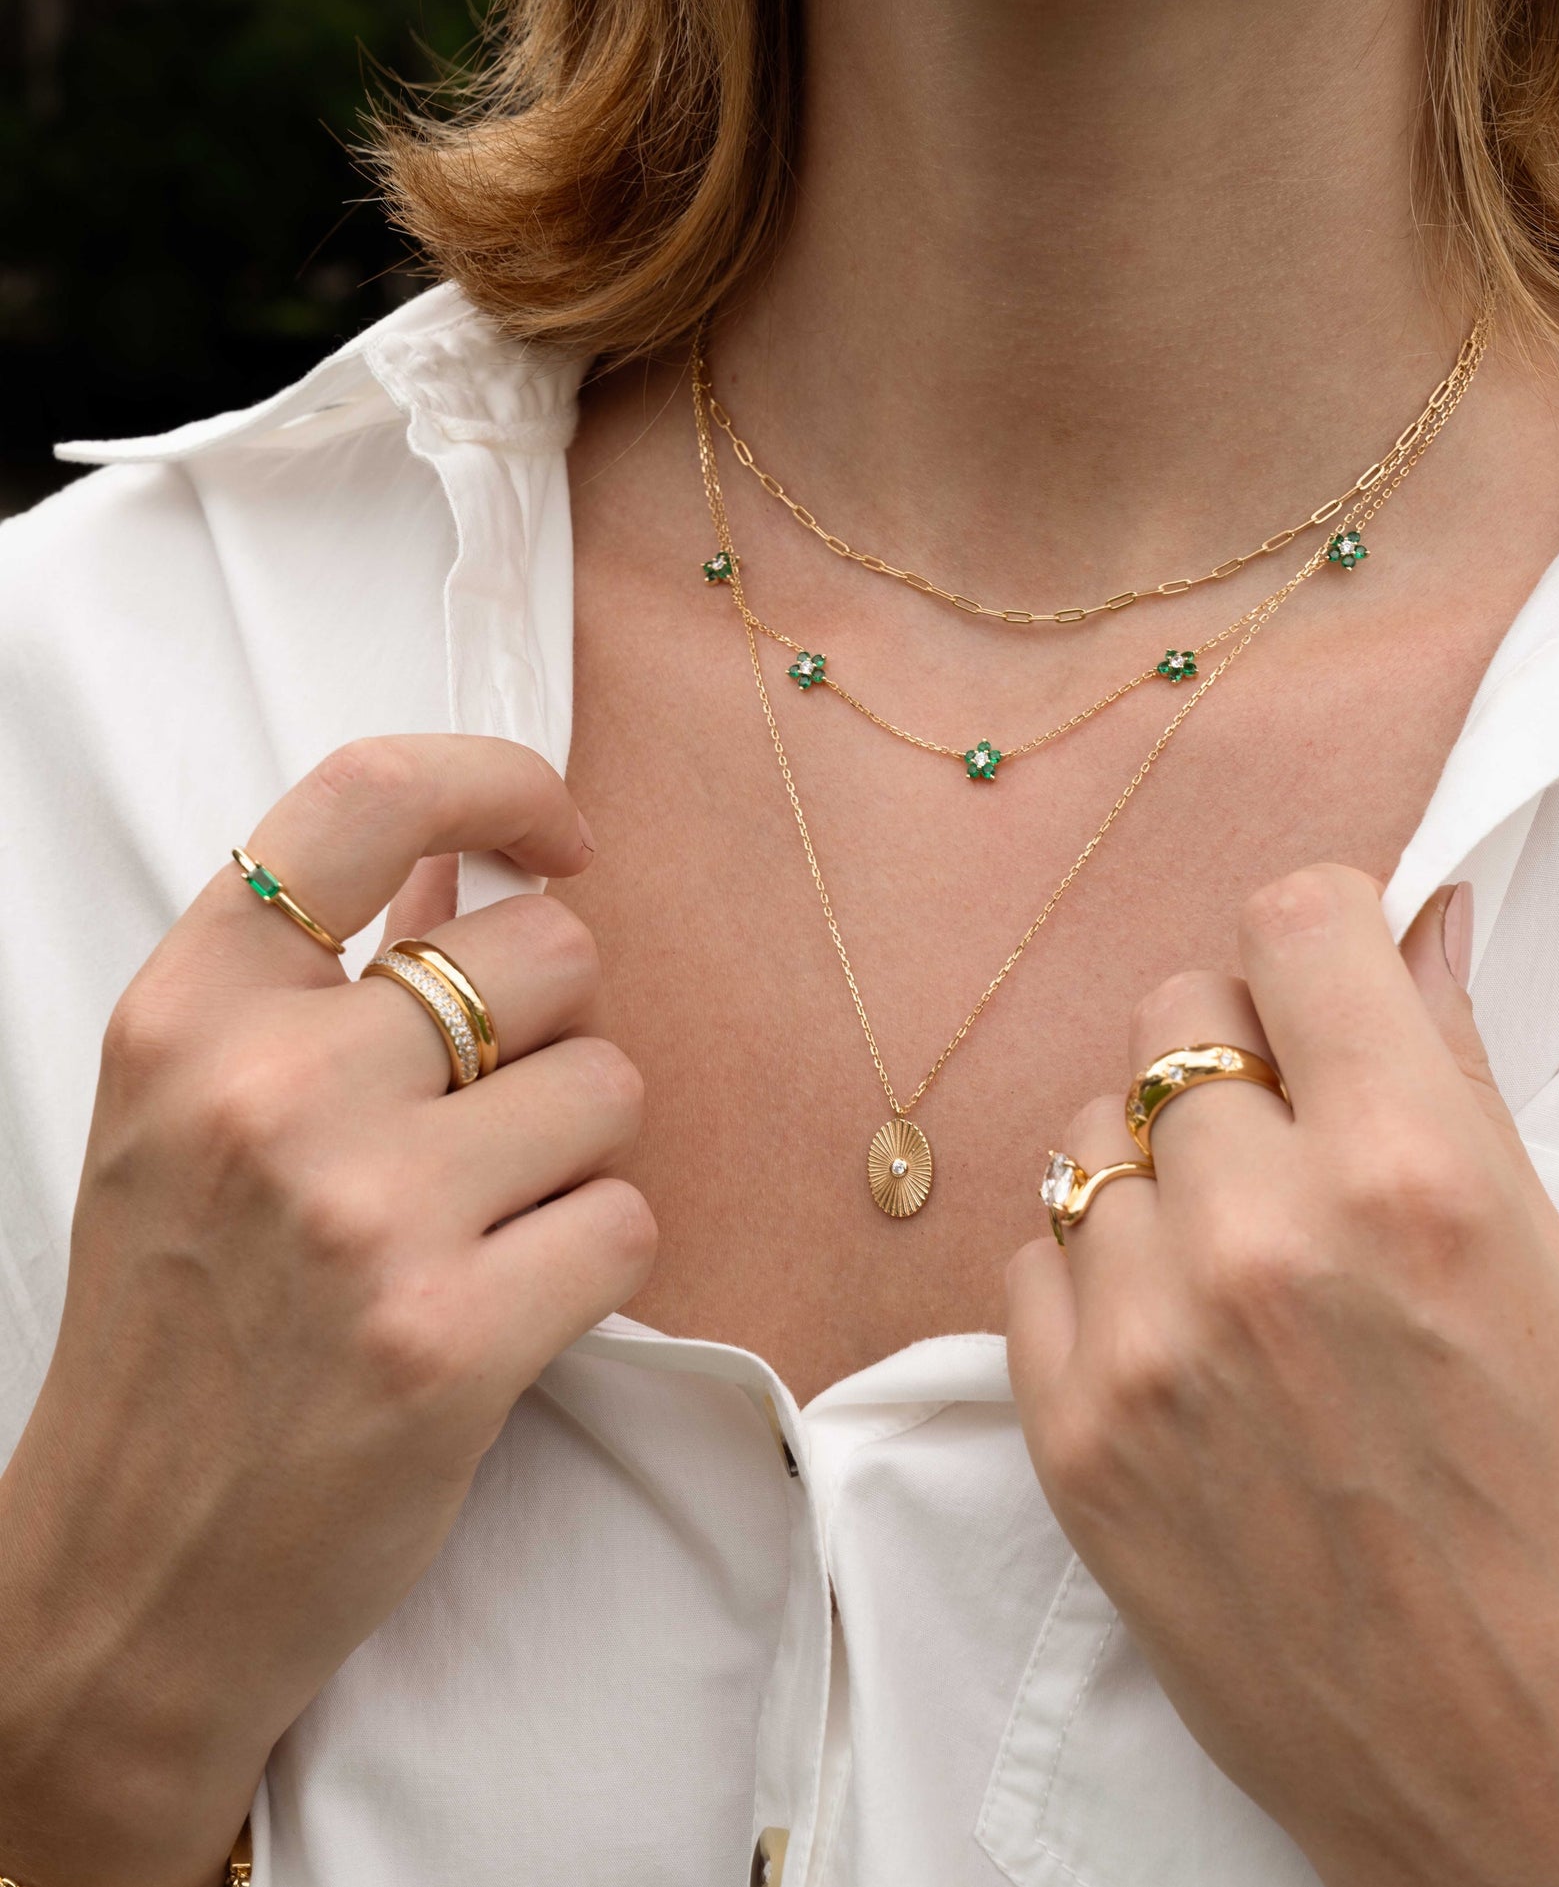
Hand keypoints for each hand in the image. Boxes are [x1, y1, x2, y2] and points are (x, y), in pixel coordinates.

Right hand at [0, 737, 653, 1886]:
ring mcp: (359, 1214)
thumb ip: (326, 974)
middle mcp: (266, 1088)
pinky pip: (628, 1219)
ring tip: (479, 1225)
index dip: (503, 782)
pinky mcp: (449, 1338)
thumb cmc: (182, 1321)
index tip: (558, 837)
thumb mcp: (193, 1115)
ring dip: (578, 1153)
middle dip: (554, 1031)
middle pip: (550, 950)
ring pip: (612, 1084)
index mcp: (189, 1008)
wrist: (137, 1568)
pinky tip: (506, 1306)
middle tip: (482, 1125)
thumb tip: (465, 861)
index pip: (371, 792)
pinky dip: (594, 1260)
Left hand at [1008, 866, 1558, 1886]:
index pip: (1290, 923)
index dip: (1314, 938)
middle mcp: (1262, 1237)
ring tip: (1242, 1266)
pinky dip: (1098, 1273)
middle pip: (1173, 1019)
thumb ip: (1454, 1069)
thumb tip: (1420, 917)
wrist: (1523, 1766)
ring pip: (1093, 1134)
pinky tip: (1179, 1338)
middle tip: (1293, 1145)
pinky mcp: (1071, 1435)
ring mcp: (1147, 1339)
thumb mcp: (1547, 1265)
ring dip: (1163, 1171)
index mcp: (1408, 1171)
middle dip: (1236, 1056)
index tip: (1322, 985)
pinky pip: (1034, 1256)